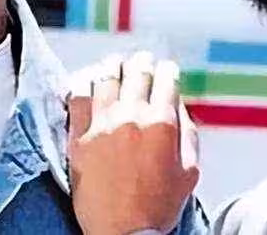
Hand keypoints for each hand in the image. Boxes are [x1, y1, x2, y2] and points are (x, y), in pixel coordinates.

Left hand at [67, 51, 199, 234]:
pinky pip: (77, 97)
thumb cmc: (159, 206)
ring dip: (113, 66)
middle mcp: (132, 117)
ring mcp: (102, 125)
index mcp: (162, 123)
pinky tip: (88, 81)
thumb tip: (178, 104)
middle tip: (141, 60)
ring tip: (114, 64)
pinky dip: (84, 83)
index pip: (165, 78)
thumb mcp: (189, 171)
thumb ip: (187, 132)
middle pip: (136, 71)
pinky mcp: (78, 138)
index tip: (165, 68)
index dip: (167, 69)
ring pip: (105, 77)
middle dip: (142, 61)